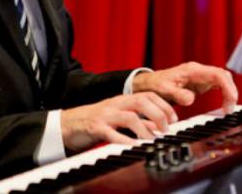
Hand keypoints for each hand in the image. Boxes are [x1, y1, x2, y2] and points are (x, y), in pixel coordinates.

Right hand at [61, 92, 176, 151]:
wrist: (68, 123)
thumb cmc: (96, 121)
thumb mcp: (118, 117)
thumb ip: (138, 120)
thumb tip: (157, 128)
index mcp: (123, 100)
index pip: (148, 95)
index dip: (164, 105)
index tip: (174, 119)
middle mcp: (116, 104)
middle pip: (141, 101)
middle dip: (158, 114)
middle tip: (166, 129)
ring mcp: (105, 115)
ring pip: (129, 116)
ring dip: (144, 129)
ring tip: (152, 140)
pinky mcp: (95, 127)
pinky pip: (112, 133)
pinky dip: (125, 140)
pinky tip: (133, 146)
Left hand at [132, 61, 237, 113]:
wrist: (151, 82)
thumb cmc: (157, 84)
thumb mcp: (164, 89)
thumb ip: (178, 94)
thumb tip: (191, 100)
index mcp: (193, 70)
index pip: (217, 74)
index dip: (228, 86)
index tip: (231, 100)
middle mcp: (199, 71)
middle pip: (223, 76)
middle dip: (231, 91)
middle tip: (229, 109)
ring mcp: (201, 76)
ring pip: (223, 80)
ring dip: (228, 93)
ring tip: (227, 109)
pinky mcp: (201, 82)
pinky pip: (218, 85)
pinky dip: (224, 94)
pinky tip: (224, 105)